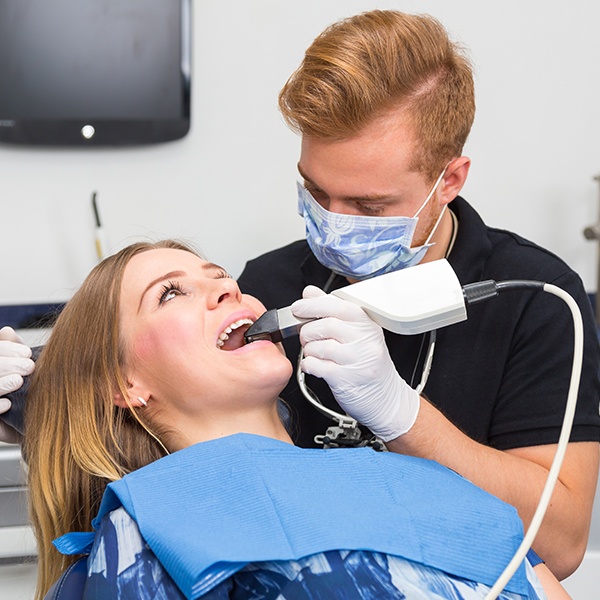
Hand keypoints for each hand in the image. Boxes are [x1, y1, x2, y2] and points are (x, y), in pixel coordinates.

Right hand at [0, 327, 33, 443]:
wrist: (35, 427)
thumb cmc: (29, 395)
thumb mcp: (22, 370)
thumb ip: (13, 351)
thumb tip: (6, 331)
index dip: (6, 349)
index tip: (27, 353)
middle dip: (5, 365)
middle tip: (29, 366)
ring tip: (19, 381)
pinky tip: (8, 404)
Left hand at [292, 286, 419, 441]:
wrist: (385, 397)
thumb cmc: (367, 362)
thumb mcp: (356, 332)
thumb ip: (331, 309)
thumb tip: (310, 292)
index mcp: (367, 323)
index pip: (337, 305)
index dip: (313, 305)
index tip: (298, 307)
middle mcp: (365, 340)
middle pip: (326, 325)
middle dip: (308, 331)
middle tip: (306, 336)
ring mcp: (358, 360)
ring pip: (320, 346)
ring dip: (308, 349)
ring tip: (313, 353)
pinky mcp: (348, 380)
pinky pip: (318, 366)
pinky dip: (309, 364)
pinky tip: (313, 365)